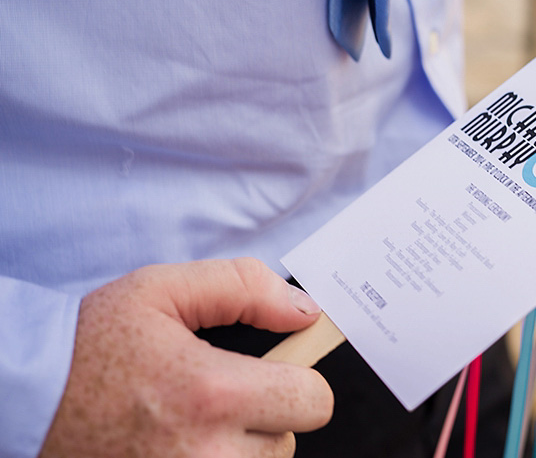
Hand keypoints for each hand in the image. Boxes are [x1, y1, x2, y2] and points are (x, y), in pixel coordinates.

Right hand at [40, 258, 332, 457]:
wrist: (26, 401)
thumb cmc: (91, 345)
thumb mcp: (162, 290)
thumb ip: (244, 288)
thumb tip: (304, 312)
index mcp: (212, 393)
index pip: (313, 401)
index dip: (298, 381)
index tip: (272, 372)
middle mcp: (206, 453)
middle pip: (287, 441)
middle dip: (266, 415)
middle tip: (220, 397)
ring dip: (241, 447)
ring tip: (194, 423)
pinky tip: (184, 444)